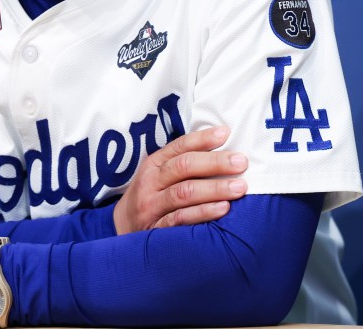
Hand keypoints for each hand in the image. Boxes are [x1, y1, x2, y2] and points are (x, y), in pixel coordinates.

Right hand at [113, 125, 248, 234]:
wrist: (121, 228)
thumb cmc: (150, 196)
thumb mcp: (158, 175)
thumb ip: (182, 162)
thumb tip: (222, 149)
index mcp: (153, 164)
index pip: (179, 146)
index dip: (202, 139)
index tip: (226, 133)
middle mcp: (151, 182)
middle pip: (183, 167)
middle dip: (214, 163)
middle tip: (241, 162)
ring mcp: (152, 206)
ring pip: (184, 192)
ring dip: (214, 188)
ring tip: (239, 187)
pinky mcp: (156, 229)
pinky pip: (181, 219)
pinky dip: (203, 213)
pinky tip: (223, 208)